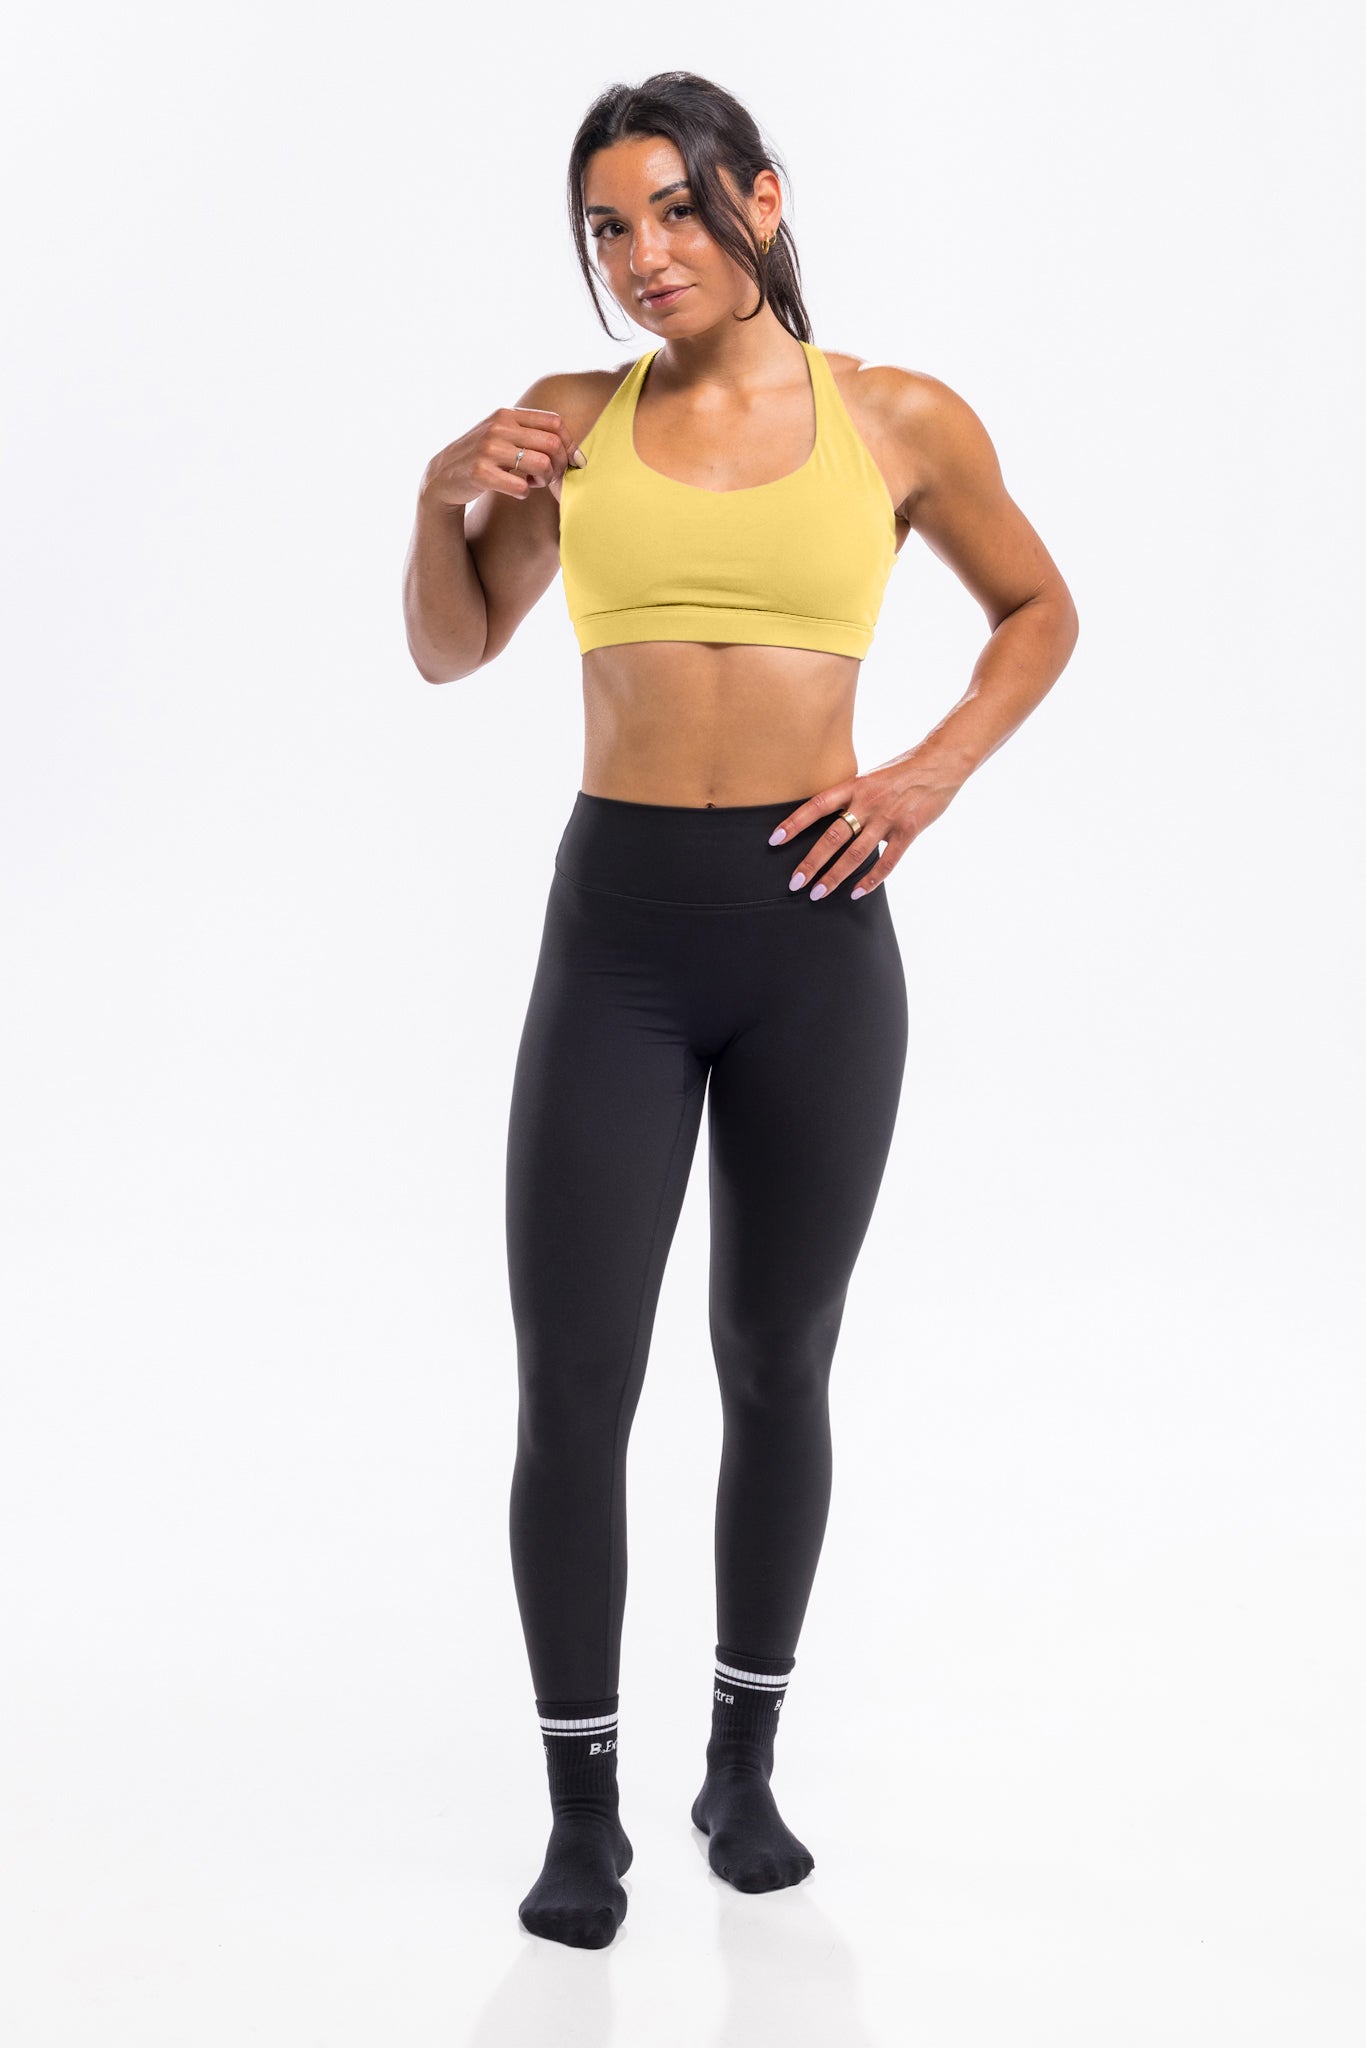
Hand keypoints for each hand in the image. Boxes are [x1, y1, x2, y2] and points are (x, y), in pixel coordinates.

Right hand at [420, 406, 585, 511]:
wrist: (443, 475)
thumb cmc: (481, 457)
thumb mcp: (502, 434)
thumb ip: (531, 434)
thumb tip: (574, 451)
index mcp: (507, 414)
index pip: (555, 422)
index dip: (568, 444)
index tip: (567, 461)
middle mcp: (498, 426)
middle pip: (552, 444)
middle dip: (559, 466)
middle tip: (549, 477)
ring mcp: (488, 448)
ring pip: (541, 464)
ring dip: (545, 479)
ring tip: (535, 483)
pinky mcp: (480, 472)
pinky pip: (521, 485)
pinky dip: (525, 492)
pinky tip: (518, 491)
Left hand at [768, 751, 969, 899]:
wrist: (939, 764)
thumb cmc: (901, 771)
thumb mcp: (869, 778)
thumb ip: (849, 798)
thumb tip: (824, 818)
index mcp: (855, 786)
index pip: (817, 805)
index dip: (795, 822)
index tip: (775, 840)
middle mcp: (868, 803)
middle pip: (833, 837)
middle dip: (811, 862)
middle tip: (794, 882)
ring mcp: (888, 818)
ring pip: (856, 854)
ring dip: (834, 877)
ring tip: (817, 893)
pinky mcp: (908, 831)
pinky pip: (887, 862)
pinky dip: (870, 880)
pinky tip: (856, 893)